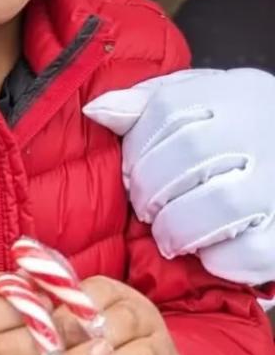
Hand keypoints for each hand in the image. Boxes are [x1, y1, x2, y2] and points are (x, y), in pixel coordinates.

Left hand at [84, 67, 274, 285]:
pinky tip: (209, 252)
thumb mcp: (202, 100)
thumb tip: (97, 110)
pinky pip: (248, 251)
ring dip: (177, 226)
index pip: (168, 108)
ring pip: (219, 204)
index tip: (130, 172)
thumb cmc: (243, 127)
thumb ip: (149, 104)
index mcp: (233, 95)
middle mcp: (260, 133)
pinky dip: (219, 259)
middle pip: (190, 153)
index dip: (137, 146)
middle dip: (151, 187)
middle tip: (146, 208)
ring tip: (169, 234)